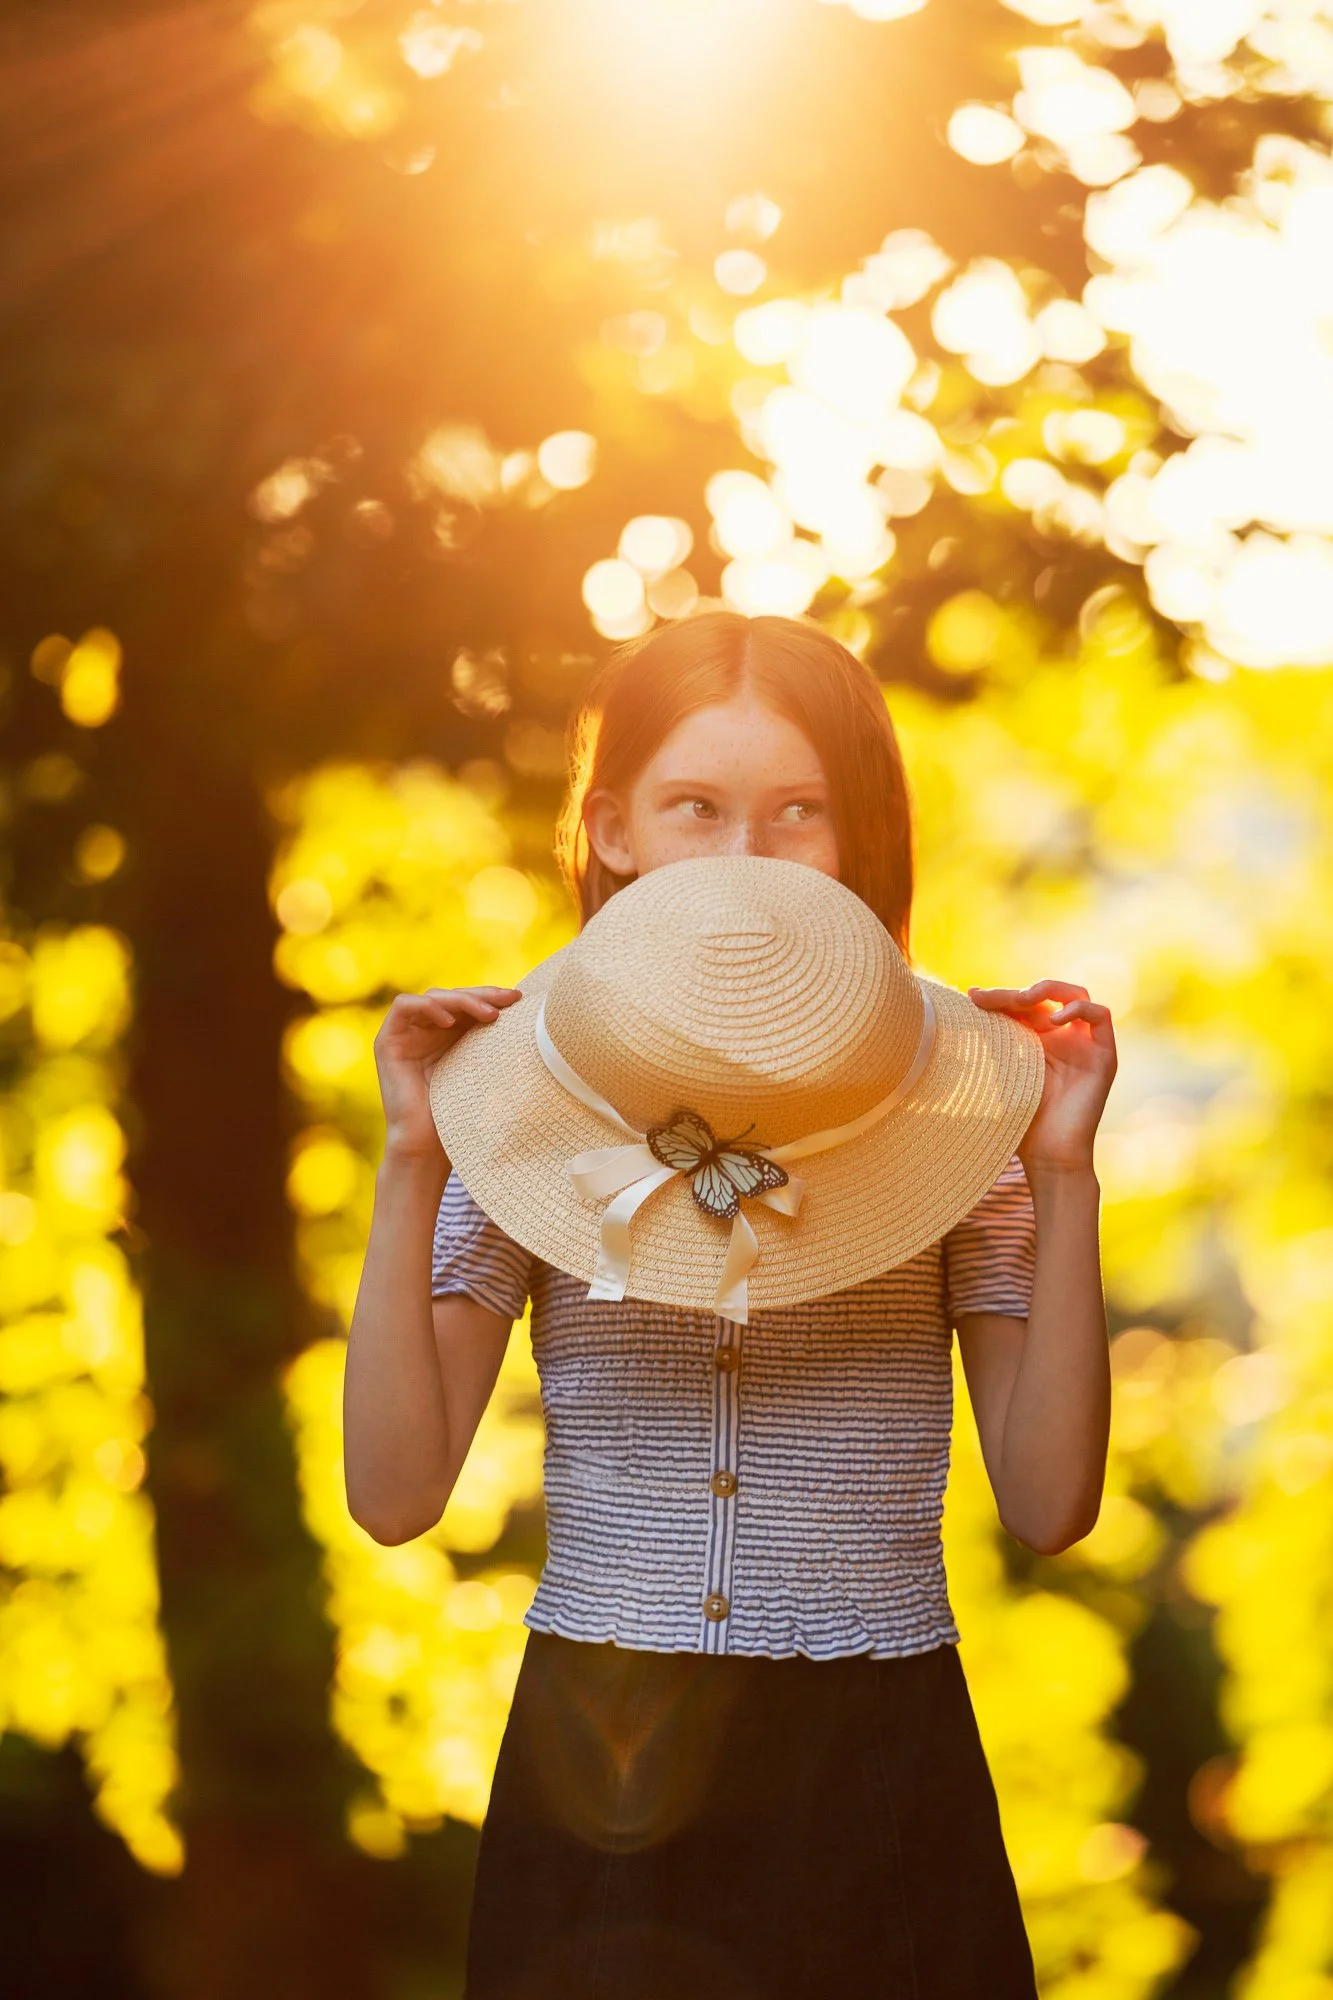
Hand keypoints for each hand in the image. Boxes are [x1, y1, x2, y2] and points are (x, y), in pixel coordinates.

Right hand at [374, 986, 520, 1162]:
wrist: (428, 1148)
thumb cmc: (461, 1116)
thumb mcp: (485, 1071)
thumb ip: (495, 1042)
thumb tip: (531, 1015)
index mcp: (450, 1036)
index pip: (470, 1002)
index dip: (492, 996)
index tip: (519, 999)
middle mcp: (427, 1031)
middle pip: (453, 995)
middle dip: (482, 994)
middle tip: (508, 1000)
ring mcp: (406, 1035)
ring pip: (433, 996)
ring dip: (462, 1000)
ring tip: (488, 1015)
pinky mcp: (387, 1041)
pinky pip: (403, 1006)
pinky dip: (427, 1006)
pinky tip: (450, 1021)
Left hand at [968, 980, 1115, 1177]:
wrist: (1049, 1157)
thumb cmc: (1020, 1124)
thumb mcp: (1001, 1075)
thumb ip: (992, 1044)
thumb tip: (960, 1014)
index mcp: (1037, 1042)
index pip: (1021, 1005)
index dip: (998, 996)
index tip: (971, 996)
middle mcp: (1063, 1039)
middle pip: (1046, 995)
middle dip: (1017, 991)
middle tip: (991, 998)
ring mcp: (1085, 1045)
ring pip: (1077, 995)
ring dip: (1050, 989)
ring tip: (1025, 1000)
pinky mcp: (1104, 1057)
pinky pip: (1101, 1016)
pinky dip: (1078, 1009)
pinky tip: (1053, 1021)